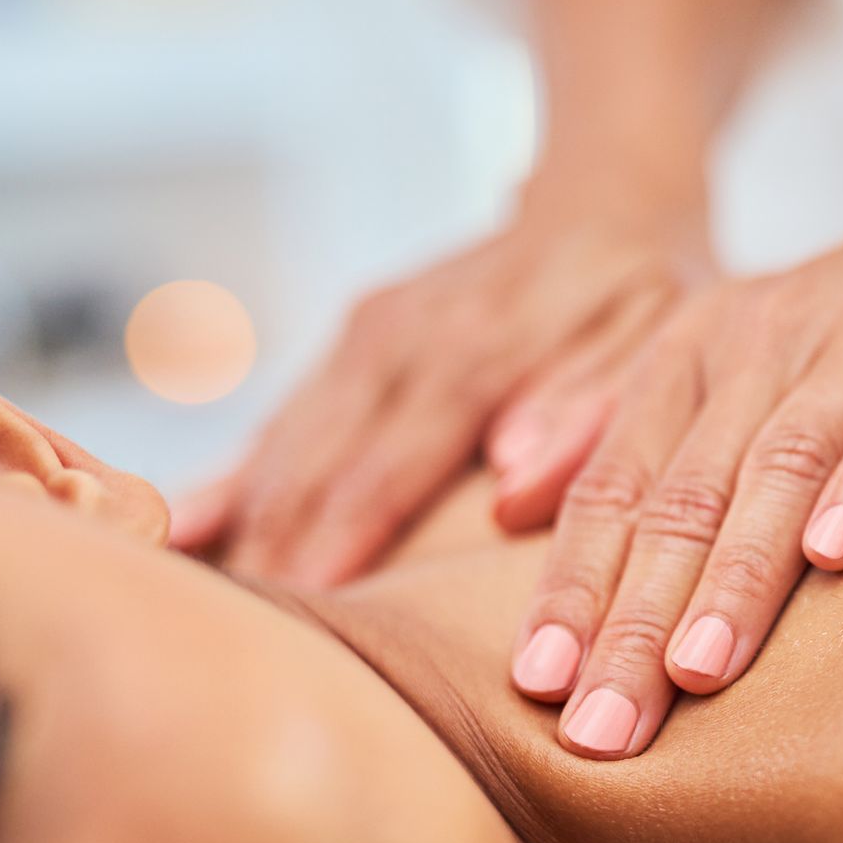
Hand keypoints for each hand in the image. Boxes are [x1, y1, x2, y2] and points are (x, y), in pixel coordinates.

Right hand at [173, 190, 713, 584]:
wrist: (607, 201)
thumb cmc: (647, 290)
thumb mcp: (656, 337)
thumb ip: (590, 407)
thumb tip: (515, 480)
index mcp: (478, 346)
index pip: (393, 461)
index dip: (345, 538)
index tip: (308, 609)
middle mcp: (406, 335)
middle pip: (321, 459)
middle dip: (277, 548)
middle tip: (243, 640)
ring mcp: (371, 333)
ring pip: (289, 439)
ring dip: (245, 518)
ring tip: (202, 602)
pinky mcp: (355, 339)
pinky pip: (287, 416)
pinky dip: (237, 474)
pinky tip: (186, 528)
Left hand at [506, 196, 842, 757]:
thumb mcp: (727, 366)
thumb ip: (619, 426)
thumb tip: (505, 502)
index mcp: (693, 350)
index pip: (616, 484)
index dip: (572, 584)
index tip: (539, 687)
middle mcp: (765, 334)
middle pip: (687, 492)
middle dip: (638, 616)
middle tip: (604, 727)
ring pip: (786, 461)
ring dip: (737, 572)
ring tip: (697, 672)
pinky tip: (840, 554)